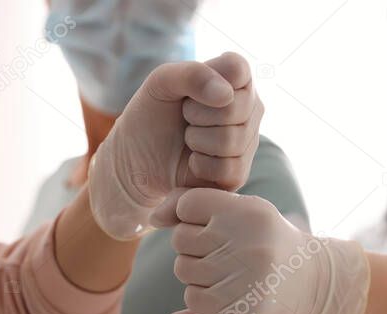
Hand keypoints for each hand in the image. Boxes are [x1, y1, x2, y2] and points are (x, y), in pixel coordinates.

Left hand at [89, 52, 263, 239]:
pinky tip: (193, 161)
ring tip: (188, 139)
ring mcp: (248, 141)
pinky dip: (201, 166)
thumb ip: (192, 74)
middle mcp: (249, 107)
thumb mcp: (161, 82)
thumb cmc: (152, 114)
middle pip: (235, 107)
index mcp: (235, 77)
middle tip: (185, 119)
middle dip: (196, 115)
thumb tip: (226, 94)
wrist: (137, 158)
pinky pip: (230, 169)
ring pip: (232, 140)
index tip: (189, 93)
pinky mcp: (240, 172)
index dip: (206, 83)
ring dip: (197, 141)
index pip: (237, 69)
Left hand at [168, 188, 369, 313]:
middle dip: (193, 248)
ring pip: (185, 271)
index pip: (188, 205)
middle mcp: (248, 239)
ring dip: (196, 276)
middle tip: (221, 254)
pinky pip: (195, 301)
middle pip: (182, 239)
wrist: (312, 281)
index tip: (210, 226)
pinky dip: (202, 300)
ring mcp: (246, 275)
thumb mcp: (240, 212)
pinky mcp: (243, 306)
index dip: (191, 217)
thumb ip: (192, 206)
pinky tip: (225, 295)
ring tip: (226, 274)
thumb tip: (151, 218)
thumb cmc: (265, 241)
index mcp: (248, 210)